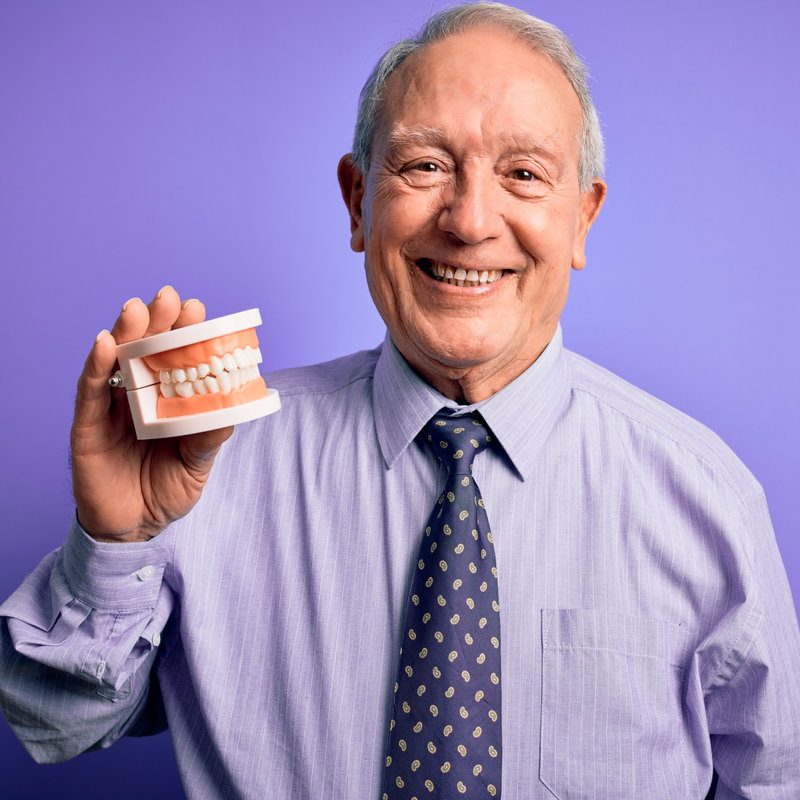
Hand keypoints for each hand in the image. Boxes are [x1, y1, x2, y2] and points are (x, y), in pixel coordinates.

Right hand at [70, 286, 233, 541]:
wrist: (135, 528)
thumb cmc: (166, 488)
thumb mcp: (197, 463)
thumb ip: (209, 437)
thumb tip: (232, 406)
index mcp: (167, 399)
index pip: (175, 358)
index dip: (184, 332)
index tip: (197, 308)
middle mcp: (138, 395)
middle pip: (145, 351)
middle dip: (157, 322)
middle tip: (170, 298)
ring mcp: (110, 408)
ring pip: (115, 363)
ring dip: (126, 333)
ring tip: (137, 309)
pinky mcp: (87, 426)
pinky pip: (89, 392)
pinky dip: (96, 366)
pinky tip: (105, 342)